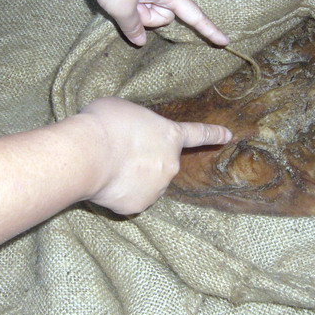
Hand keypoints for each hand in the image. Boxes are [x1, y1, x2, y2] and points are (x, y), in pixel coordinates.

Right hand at [77, 97, 231, 214]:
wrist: (87, 155)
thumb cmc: (104, 124)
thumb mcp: (124, 109)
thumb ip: (138, 124)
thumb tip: (130, 135)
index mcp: (170, 135)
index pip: (198, 134)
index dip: (213, 134)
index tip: (228, 135)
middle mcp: (170, 164)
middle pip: (161, 162)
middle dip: (144, 159)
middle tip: (118, 152)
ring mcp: (156, 188)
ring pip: (146, 183)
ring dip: (132, 177)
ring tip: (108, 166)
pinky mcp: (138, 206)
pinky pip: (130, 199)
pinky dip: (119, 193)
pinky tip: (105, 183)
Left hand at [80, 0, 228, 47]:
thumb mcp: (121, 8)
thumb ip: (133, 28)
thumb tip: (140, 41)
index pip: (194, 15)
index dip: (209, 30)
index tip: (225, 41)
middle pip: (163, 15)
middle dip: (146, 18)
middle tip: (126, 6)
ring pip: (147, 6)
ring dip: (133, 8)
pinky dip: (127, 1)